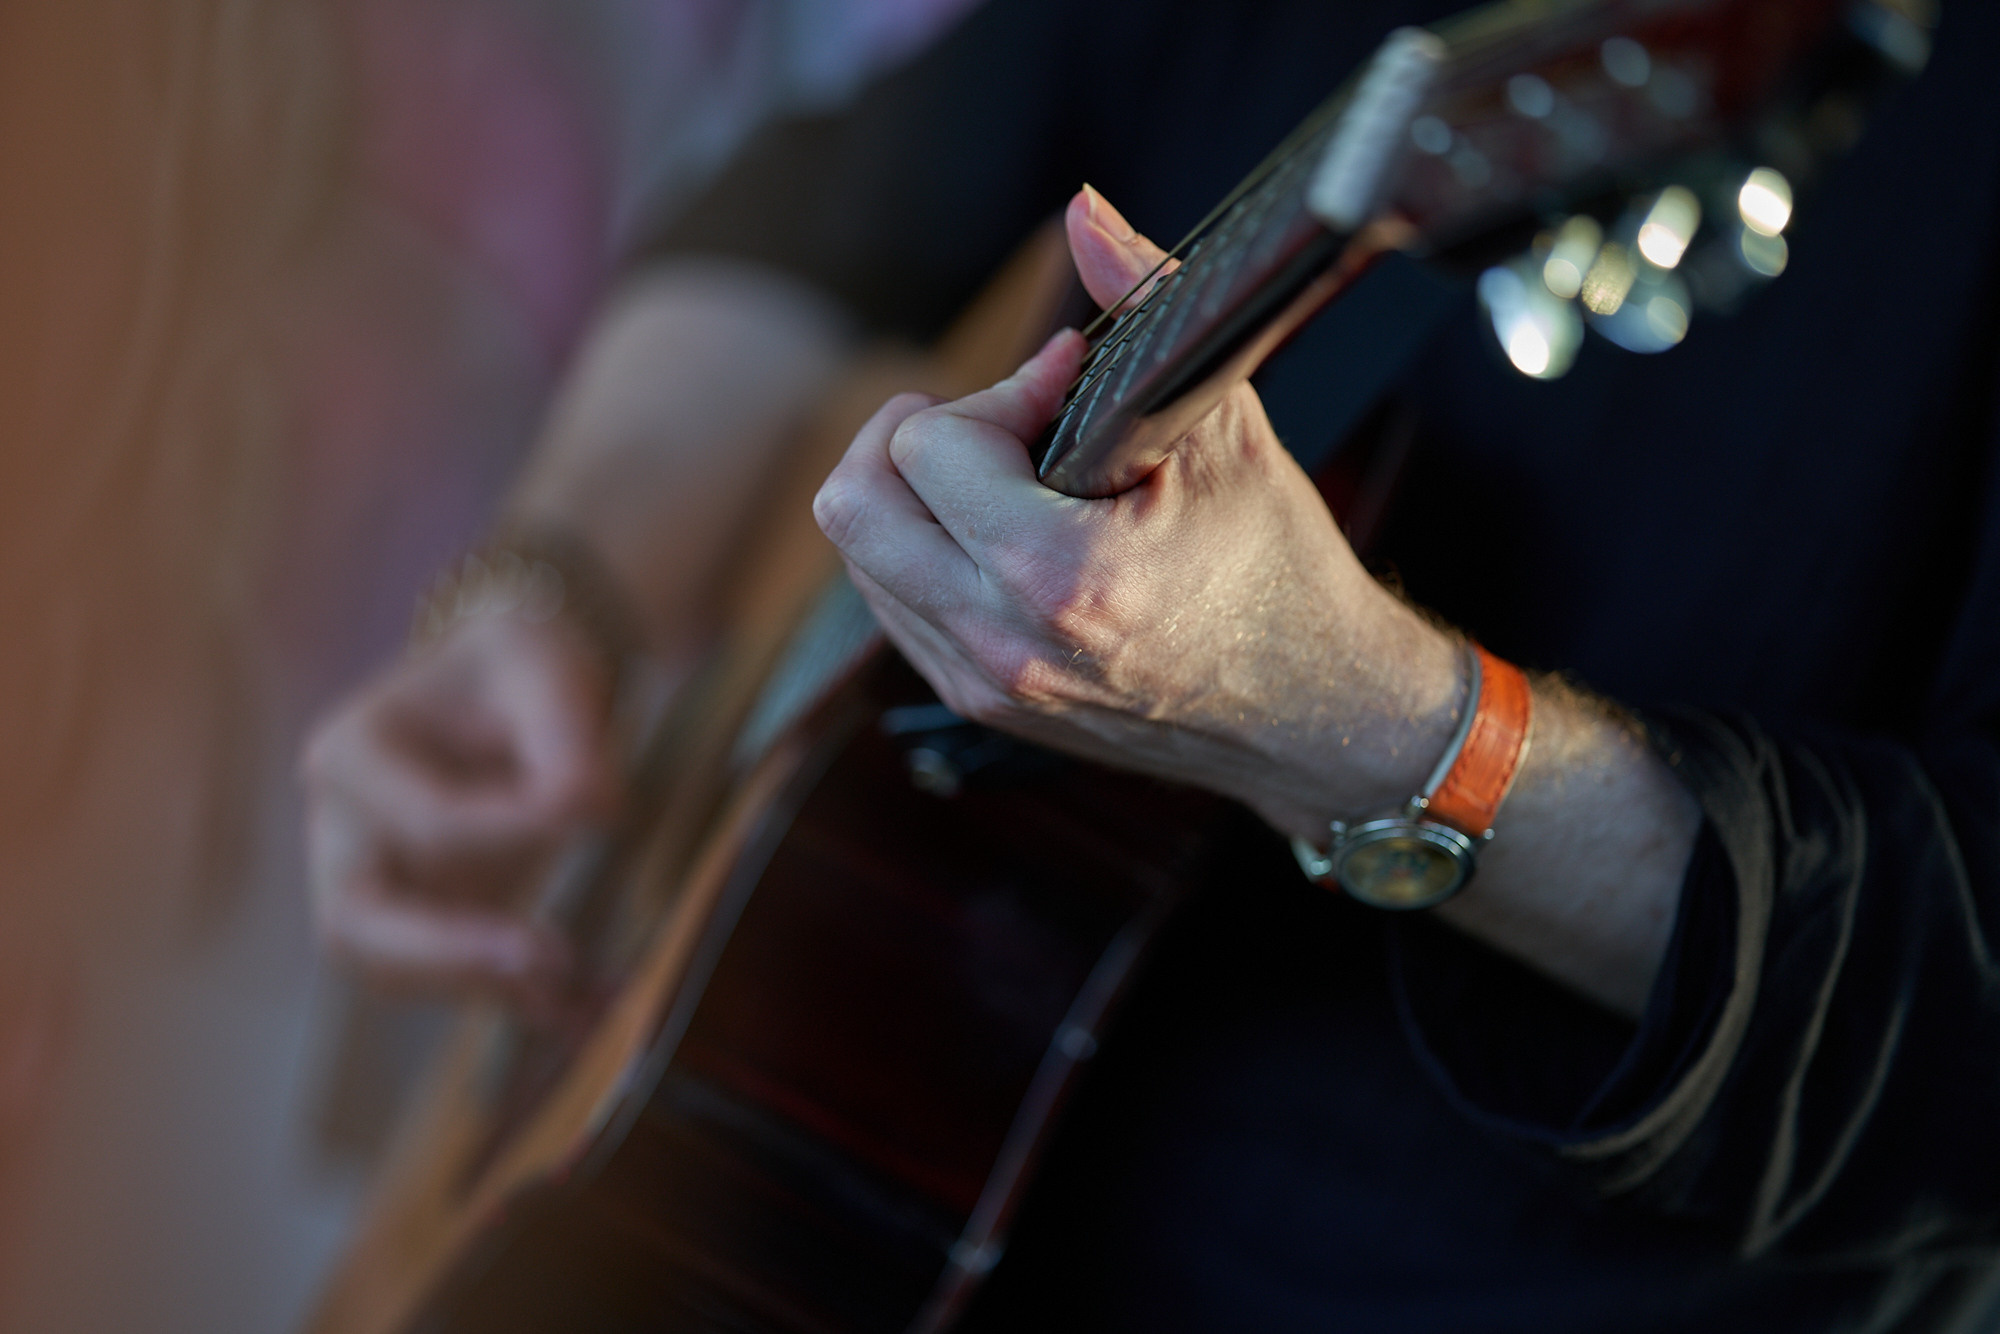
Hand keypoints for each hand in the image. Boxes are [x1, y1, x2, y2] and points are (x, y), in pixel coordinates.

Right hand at [301, 612, 619, 1012]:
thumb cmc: (521, 667)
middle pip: (356, 924)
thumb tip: (593, 806)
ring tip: (577, 990)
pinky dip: (518, 1004)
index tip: (600, 807)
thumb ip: (566, 737)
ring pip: (393, 972)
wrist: (521, 689)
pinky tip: (585, 1012)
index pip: (426, 819)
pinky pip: (455, 982)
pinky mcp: (428, 921)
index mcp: (349, 754)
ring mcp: (377, 886)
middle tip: (547, 957)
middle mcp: (343, 831)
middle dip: (447, 953)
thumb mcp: (546, 670)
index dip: (512, 828)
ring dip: (479, 989)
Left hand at [814, 186, 1464, 840]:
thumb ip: (1146, 303)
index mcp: (1058, 575)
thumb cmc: (1278, 568)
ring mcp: (981, 684)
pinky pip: (890, 604)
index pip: (925, 444)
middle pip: (851, 505)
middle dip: (908, 439)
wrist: (1313, 710)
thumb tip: (1083, 212)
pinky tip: (1003, 535)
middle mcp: (1001, 641)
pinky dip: (925, 550)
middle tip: (991, 428)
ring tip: (1008, 481)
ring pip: (858, 556)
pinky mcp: (977, 704)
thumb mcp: (1225, 426)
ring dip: (914, 496)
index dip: (995, 396)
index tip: (1062, 395)